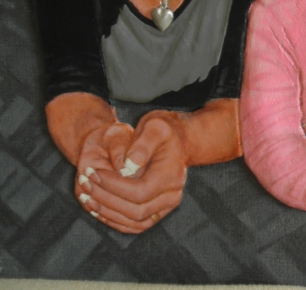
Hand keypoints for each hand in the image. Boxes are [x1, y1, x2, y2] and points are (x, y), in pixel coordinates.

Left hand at [76, 111, 187, 233]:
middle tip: (85, 181)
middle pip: (135, 211)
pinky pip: (132, 225)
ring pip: (132, 222)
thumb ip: (142, 145)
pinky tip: (95, 205)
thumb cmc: (161, 131)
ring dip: (106, 212)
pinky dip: (112, 218)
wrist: (173, 140)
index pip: (139, 192)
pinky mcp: (156, 213)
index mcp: (171, 177)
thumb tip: (129, 166)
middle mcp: (172, 196)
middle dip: (105, 199)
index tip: (92, 172)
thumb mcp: (154, 127)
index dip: (112, 186)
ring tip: (86, 194)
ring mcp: (165, 208)